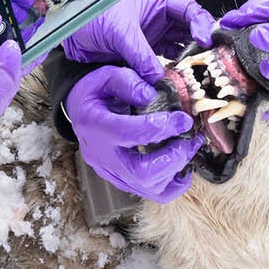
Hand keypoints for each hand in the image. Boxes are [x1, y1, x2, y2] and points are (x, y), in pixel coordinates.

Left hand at [63, 0, 214, 82]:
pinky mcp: (142, 58)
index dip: (201, 23)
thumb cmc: (89, 17)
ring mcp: (151, 41)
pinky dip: (170, 74)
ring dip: (186, 63)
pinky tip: (174, 83)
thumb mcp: (118, 30)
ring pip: (178, 52)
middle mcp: (157, 22)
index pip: (188, 11)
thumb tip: (157, 76)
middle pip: (189, 33)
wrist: (67, 34)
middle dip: (199, 47)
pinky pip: (162, 66)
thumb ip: (140, 52)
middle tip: (209, 62)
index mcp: (156, 4)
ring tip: (195, 76)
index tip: (205, 40)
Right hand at [67, 66, 202, 201]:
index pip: (129, 133)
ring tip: (188, 146)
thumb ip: (129, 83)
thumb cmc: (95, 92)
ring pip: (147, 188)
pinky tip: (179, 163)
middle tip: (189, 140)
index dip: (162, 127)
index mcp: (95, 124)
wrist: (79, 110)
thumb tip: (154, 96)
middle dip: (173, 158)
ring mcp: (108, 171)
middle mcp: (100, 154)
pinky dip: (170, 182)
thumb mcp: (107, 76)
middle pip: (140, 173)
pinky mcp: (118, 179)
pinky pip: (149, 193)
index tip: (184, 119)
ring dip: (175, 170)